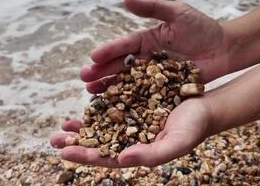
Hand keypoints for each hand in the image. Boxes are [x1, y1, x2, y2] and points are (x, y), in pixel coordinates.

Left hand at [50, 98, 211, 166]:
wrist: (206, 106)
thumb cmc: (194, 128)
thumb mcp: (176, 143)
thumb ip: (150, 155)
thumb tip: (120, 160)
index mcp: (138, 152)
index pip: (108, 159)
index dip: (86, 156)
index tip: (64, 151)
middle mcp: (132, 138)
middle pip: (100, 143)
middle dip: (77, 142)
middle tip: (54, 138)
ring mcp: (133, 120)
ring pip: (103, 124)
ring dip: (84, 125)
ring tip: (64, 122)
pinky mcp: (136, 102)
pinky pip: (113, 104)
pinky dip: (99, 103)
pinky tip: (87, 100)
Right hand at [81, 0, 233, 93]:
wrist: (223, 48)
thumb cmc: (202, 27)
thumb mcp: (177, 12)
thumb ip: (152, 8)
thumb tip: (125, 1)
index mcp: (146, 40)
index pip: (124, 46)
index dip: (109, 51)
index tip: (93, 57)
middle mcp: (145, 58)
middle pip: (120, 65)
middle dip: (101, 71)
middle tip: (84, 78)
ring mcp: (153, 76)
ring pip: (127, 82)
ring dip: (109, 87)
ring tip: (91, 92)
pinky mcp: (163, 89)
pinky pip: (144, 95)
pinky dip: (129, 100)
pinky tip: (115, 105)